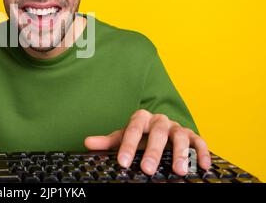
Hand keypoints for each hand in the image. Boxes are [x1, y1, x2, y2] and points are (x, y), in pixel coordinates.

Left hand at [84, 109, 210, 175]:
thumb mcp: (124, 137)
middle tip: (148, 169)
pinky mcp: (192, 135)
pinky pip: (199, 141)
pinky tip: (202, 166)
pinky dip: (202, 153)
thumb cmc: (140, 136)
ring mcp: (177, 127)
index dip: (128, 146)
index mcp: (142, 118)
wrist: (159, 130)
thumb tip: (87, 143)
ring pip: (181, 136)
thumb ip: (108, 141)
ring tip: (179, 171)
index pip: (134, 129)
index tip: (123, 162)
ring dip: (180, 153)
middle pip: (158, 133)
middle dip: (154, 152)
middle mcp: (160, 120)